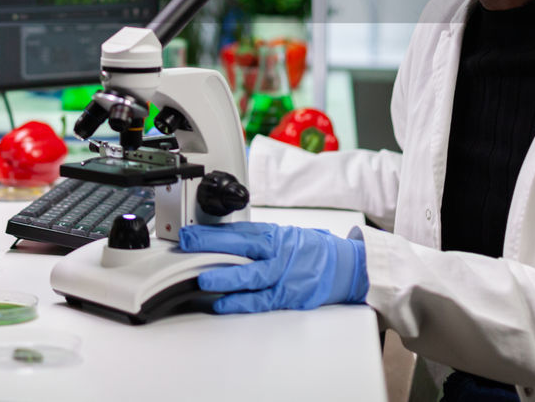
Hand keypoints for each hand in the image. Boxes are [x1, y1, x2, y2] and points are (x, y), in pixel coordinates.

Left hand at [178, 222, 367, 313]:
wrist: (347, 266)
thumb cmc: (312, 252)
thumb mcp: (285, 237)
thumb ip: (258, 240)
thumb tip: (223, 242)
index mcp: (274, 234)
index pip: (238, 230)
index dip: (211, 232)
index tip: (189, 233)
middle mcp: (277, 251)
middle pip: (240, 246)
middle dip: (211, 245)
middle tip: (187, 245)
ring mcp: (283, 274)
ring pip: (251, 274)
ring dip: (225, 276)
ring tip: (203, 278)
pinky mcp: (289, 295)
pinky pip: (262, 299)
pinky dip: (241, 302)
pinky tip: (223, 303)